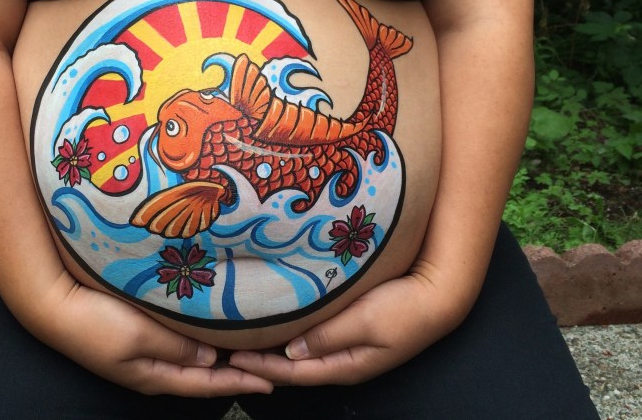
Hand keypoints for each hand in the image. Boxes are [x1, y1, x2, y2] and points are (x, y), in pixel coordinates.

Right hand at [36, 275, 273, 395]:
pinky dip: (201, 344)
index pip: (207, 384)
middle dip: (235, 374)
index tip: (271, 383)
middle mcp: (153, 370)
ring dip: (220, 359)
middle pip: (203, 377)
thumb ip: (178, 348)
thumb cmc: (96, 323)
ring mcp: (144, 356)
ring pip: (192, 362)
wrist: (54, 306)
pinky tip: (211, 334)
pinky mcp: (137, 339)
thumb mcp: (141, 337)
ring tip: (247, 351)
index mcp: (155, 376)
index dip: (239, 384)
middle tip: (267, 366)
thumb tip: (212, 360)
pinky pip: (179, 345)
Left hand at [228, 263, 471, 385]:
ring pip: (300, 355)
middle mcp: (343, 361)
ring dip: (272, 350)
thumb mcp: (364, 322)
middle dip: (261, 363)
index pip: (293, 372)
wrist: (439, 295)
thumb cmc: (404, 309)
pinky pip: (312, 340)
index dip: (262, 367)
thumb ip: (327, 336)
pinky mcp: (351, 332)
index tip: (232, 357)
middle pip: (293, 368)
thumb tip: (291, 351)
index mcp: (345, 365)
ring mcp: (347, 348)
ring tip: (244, 341)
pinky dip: (290, 337)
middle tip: (227, 352)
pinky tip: (276, 327)